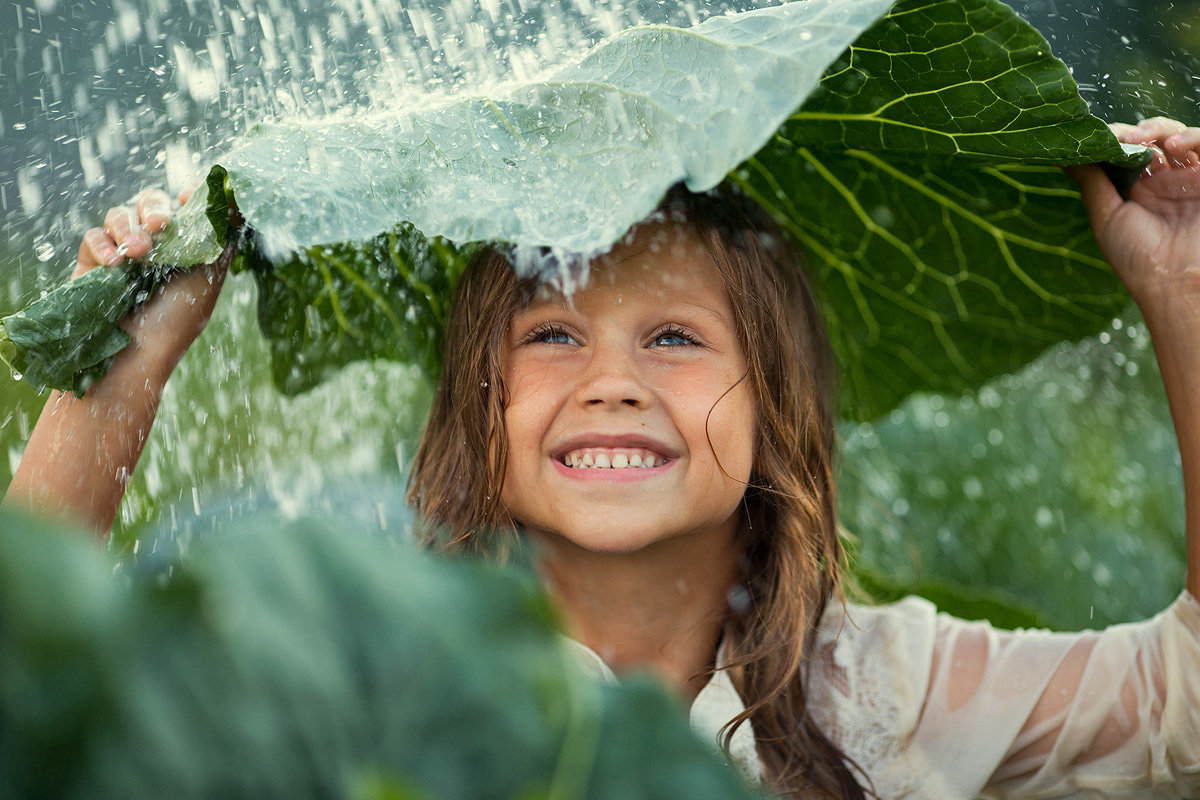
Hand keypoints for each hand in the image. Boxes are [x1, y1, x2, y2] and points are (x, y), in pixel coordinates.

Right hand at [75, 185, 230, 368]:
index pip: (182, 206)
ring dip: (128, 228)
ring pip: (119, 215)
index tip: (191, 194)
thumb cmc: (177, 320)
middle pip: (149, 202)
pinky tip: (114, 264)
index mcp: (183, 246)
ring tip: (137, 253)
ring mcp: (122, 253)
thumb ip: (221, 239)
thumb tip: (235, 200)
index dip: (186, 194)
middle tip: (160, 227)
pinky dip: (103, 245)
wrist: (135, 356)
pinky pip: (93, 237)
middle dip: (154, 209)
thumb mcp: (209, 277)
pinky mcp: (92, 264)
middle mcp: (154, 246)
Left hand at [1066, 117, 1199, 313]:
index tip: (1096, 135)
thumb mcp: (1106, 216)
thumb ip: (1090, 181)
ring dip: (1158, 129)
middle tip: (1120, 136)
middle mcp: (1163, 180)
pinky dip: (1191, 137)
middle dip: (1132, 131)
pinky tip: (1171, 146)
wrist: (1176, 284)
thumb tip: (1060, 154)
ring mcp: (1189, 178)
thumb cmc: (1138, 258)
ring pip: (1176, 136)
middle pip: (1149, 137)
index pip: (1123, 150)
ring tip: (1141, 137)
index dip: (1111, 138)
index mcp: (1136, 189)